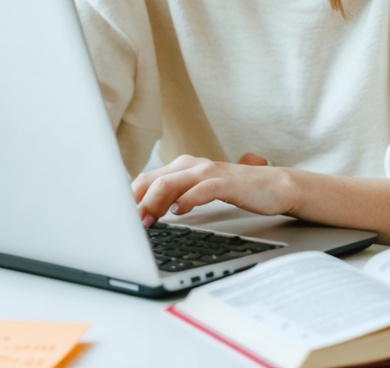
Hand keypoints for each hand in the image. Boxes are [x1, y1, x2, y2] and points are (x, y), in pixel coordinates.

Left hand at [131, 153, 303, 225]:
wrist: (275, 186)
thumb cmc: (235, 190)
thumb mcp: (199, 191)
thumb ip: (174, 196)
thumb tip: (143, 212)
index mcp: (182, 167)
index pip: (145, 179)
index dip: (128, 197)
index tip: (115, 216)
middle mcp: (192, 165)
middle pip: (153, 180)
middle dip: (135, 202)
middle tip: (124, 224)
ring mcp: (209, 172)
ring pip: (172, 183)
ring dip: (154, 203)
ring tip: (145, 220)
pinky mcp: (227, 183)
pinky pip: (202, 189)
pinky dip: (187, 200)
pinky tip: (178, 212)